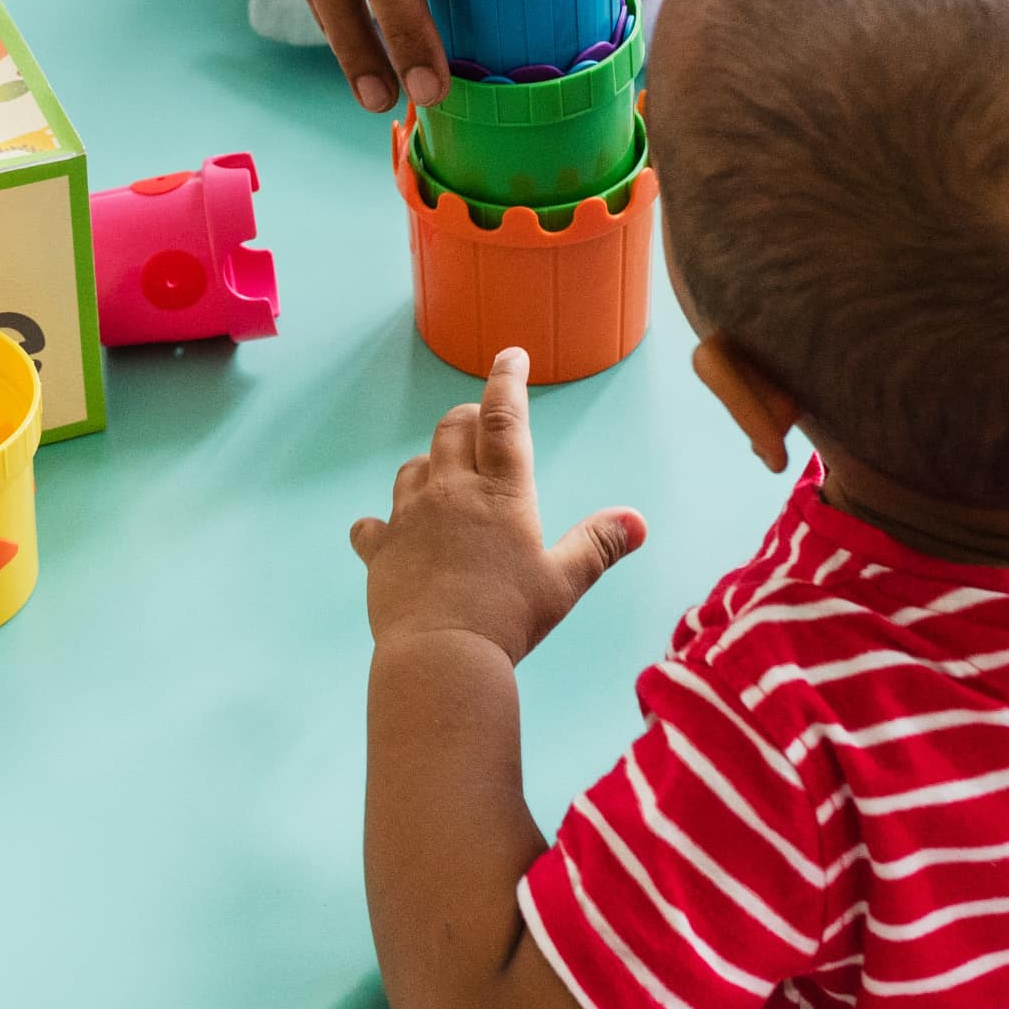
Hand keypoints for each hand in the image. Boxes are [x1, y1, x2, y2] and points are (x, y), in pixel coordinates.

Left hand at [350, 350, 643, 662]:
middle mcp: (451, 492)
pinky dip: (380, 524)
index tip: (510, 355)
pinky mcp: (380, 549)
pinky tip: (385, 533)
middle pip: (452, 428)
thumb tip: (636, 520)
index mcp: (501, 492)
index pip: (503, 417)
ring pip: (413, 467)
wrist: (442, 653)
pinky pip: (372, 525)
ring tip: (443, 478)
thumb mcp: (564, 582)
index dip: (506, 380)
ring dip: (429, 463)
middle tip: (480, 422)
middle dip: (468, 417)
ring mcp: (410, 517)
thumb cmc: (509, 617)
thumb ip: (597, 545)